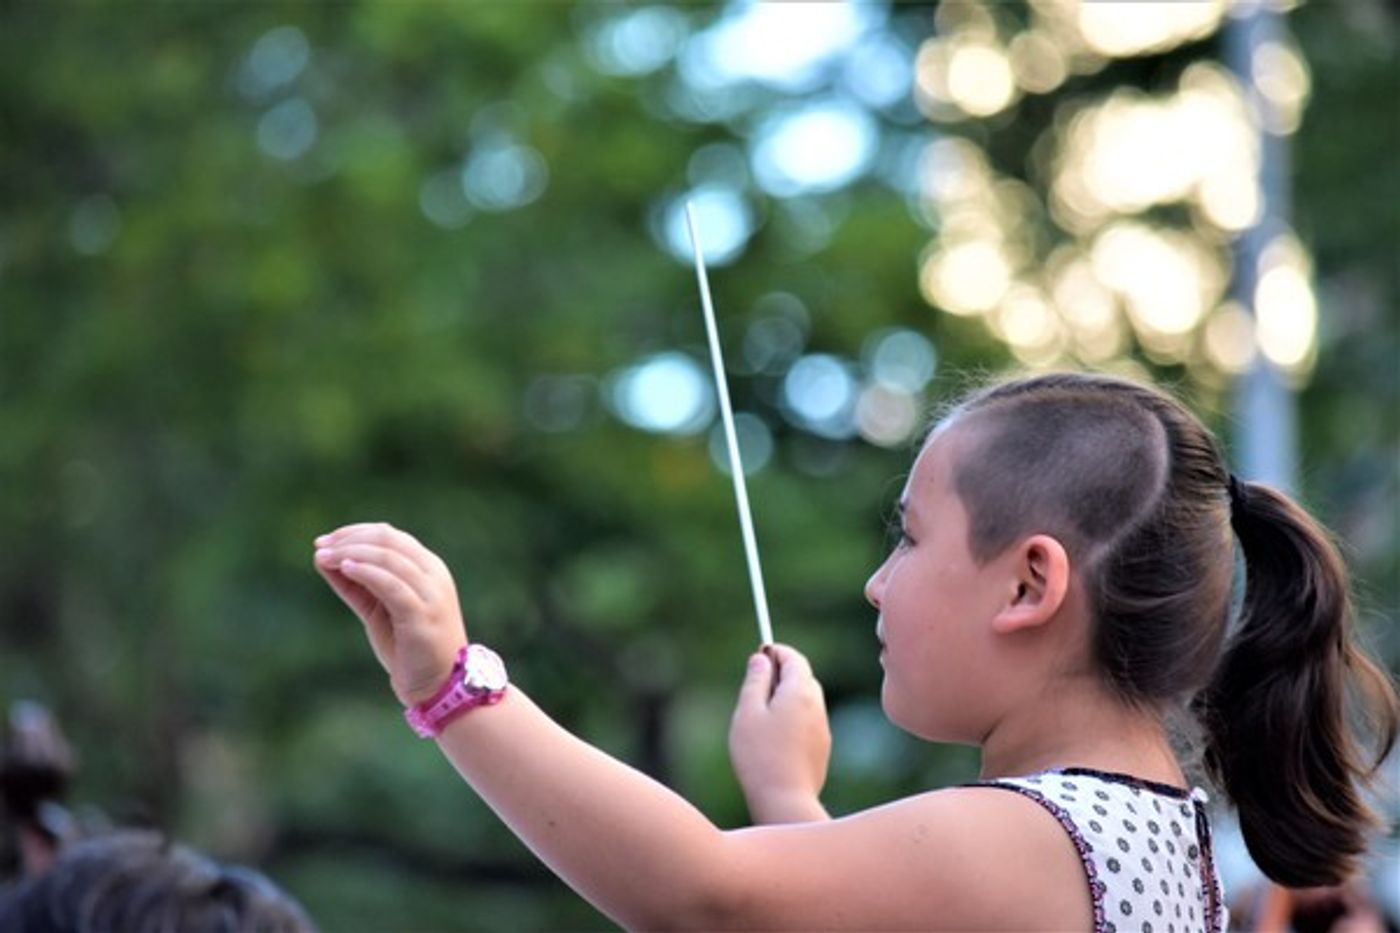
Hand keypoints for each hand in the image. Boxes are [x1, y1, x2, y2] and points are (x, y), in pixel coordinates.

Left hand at [313, 522, 466, 706]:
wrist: (437, 686)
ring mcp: (431, 594)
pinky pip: (391, 585)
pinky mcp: (422, 614)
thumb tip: (322, 558)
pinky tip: (344, 569)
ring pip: (389, 558)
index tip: (325, 541)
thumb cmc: (407, 647)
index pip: (390, 535)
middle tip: (321, 547)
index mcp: (428, 568)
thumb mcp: (377, 609)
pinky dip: (366, 572)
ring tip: (324, 558)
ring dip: (352, 553)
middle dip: (350, 539)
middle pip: (388, 540)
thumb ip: (356, 584)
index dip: (355, 532)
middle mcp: (433, 575)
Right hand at [728, 644, 830, 823]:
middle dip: (780, 675)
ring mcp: (822, 729)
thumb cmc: (760, 755)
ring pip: (805, 702)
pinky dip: (792, 720)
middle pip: (802, 678)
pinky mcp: (821, 749)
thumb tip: (761, 659)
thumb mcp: (748, 712)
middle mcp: (817, 707)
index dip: (776, 652)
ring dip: (786, 699)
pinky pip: (807, 723)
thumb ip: (755, 681)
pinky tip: (773, 741)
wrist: (785, 801)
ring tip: (760, 718)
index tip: (759, 655)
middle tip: (754, 687)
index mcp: (801, 692)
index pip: (793, 658)